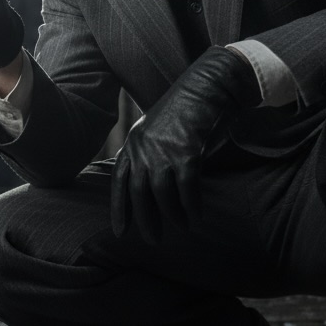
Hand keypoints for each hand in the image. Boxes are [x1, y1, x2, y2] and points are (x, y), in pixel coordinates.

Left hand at [111, 46, 259, 241]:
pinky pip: (187, 189)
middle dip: (145, 220)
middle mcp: (143, 147)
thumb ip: (150, 153)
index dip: (119, 208)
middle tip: (153, 239)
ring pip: (162, 195)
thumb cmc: (186, 109)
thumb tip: (151, 187)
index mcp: (133, 141)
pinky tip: (197, 216)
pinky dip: (192, 206)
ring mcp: (163, 150)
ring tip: (182, 227)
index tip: (120, 231)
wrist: (206, 86)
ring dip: (173, 215)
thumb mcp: (157, 129)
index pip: (119, 180)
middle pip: (139, 193)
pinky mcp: (186, 152)